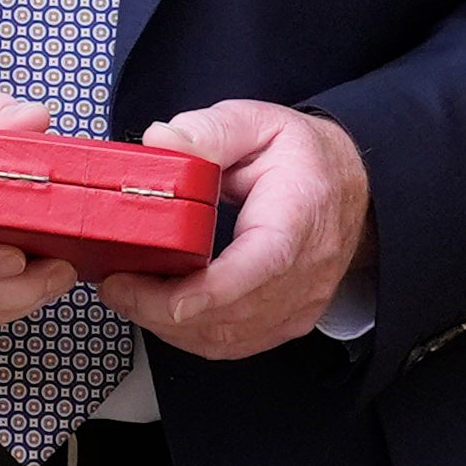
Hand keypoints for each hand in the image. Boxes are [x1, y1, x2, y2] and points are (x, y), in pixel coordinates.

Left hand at [96, 101, 370, 361]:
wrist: (349, 185)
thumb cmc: (301, 156)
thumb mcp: (257, 123)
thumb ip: (208, 131)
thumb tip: (160, 142)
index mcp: (298, 215)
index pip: (261, 266)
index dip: (210, 291)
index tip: (165, 295)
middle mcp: (305, 270)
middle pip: (233, 312)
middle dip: (162, 308)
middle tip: (116, 284)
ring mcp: (299, 302)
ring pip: (228, 337)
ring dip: (169, 325)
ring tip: (127, 295)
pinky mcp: (288, 320)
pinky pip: (234, 343)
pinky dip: (190, 335)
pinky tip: (159, 311)